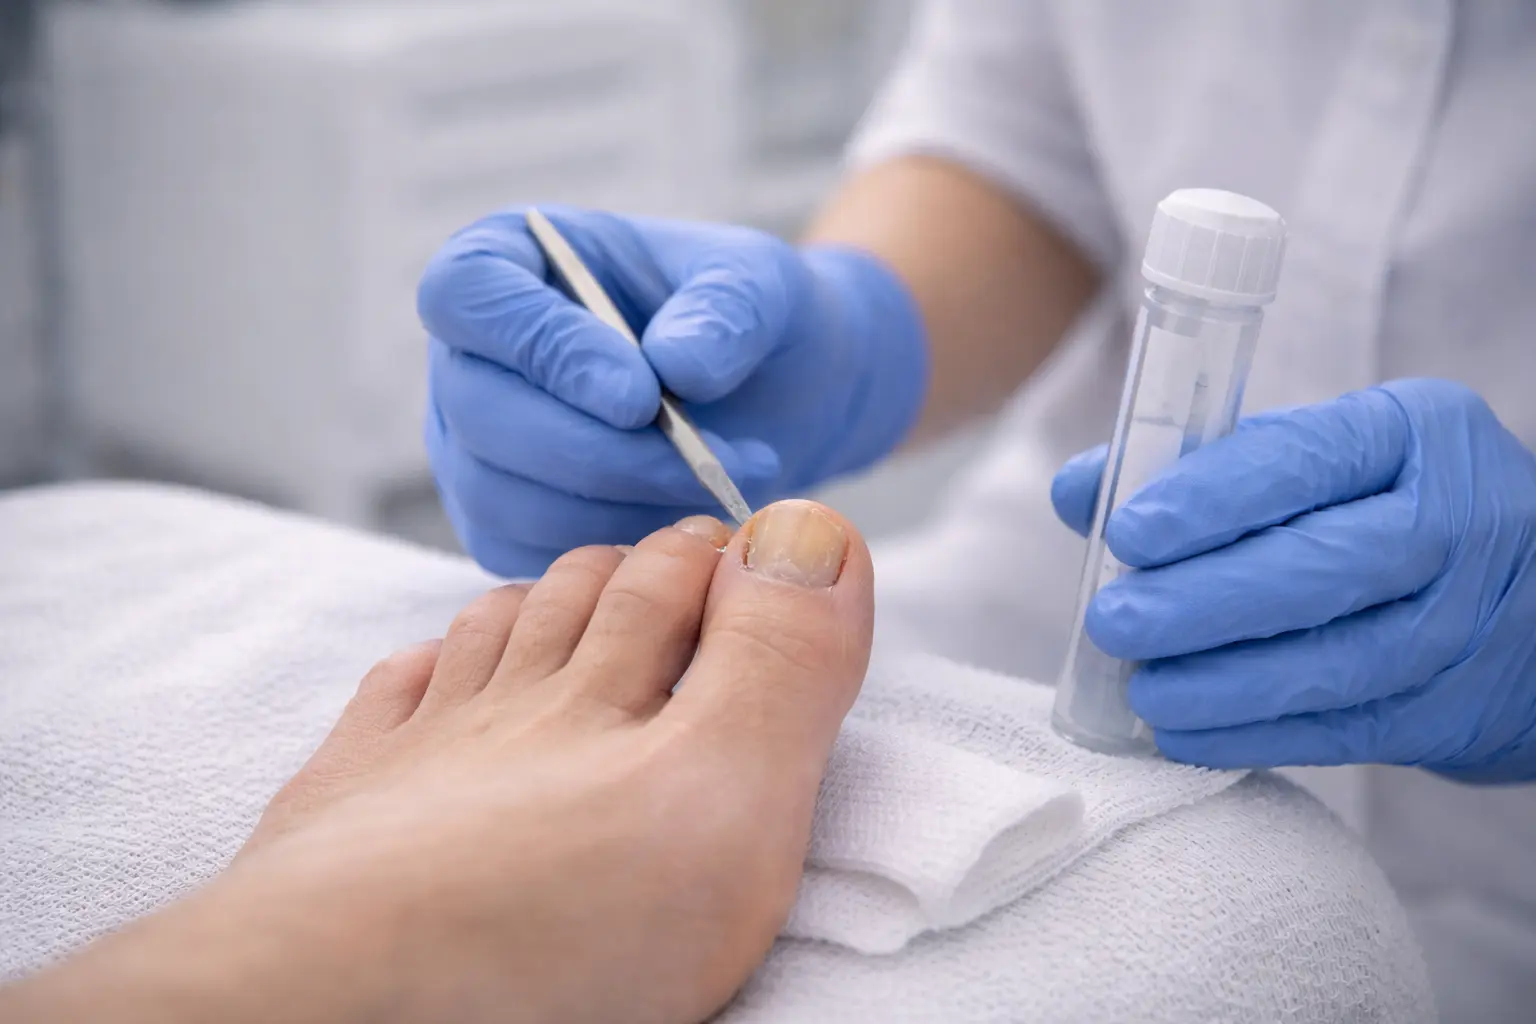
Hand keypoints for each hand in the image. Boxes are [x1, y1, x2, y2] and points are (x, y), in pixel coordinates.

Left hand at [2, 502, 874, 1023]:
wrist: (342, 1006)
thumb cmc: (546, 920)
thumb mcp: (723, 801)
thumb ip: (779, 667)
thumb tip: (812, 525)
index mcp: (610, 700)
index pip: (674, 583)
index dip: (723, 553)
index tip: (757, 547)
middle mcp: (514, 707)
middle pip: (582, 600)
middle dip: (641, 567)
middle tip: (682, 560)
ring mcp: (423, 753)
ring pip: (489, 638)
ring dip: (537, 603)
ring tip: (566, 599)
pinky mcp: (346, 809)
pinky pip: (386, 704)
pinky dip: (423, 670)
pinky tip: (430, 672)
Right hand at [418, 206, 927, 576]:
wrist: (768, 396)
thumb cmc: (745, 317)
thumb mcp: (758, 284)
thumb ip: (725, 308)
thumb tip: (675, 366)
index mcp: (505, 259)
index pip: (468, 294)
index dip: (544, 349)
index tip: (641, 395)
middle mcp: (468, 355)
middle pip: (480, 410)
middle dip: (600, 450)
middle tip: (704, 461)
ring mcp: (473, 444)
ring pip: (502, 495)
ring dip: (621, 503)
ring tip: (722, 485)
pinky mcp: (502, 521)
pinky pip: (532, 552)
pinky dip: (618, 544)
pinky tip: (688, 520)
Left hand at [1051, 379, 1535, 780]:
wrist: (1524, 599)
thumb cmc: (1378, 508)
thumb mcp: (1314, 461)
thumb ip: (1199, 469)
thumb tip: (1077, 491)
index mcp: (1412, 434)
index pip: (1304, 461)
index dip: (1211, 501)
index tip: (1128, 533)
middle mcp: (1454, 521)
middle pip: (1321, 568)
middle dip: (1203, 601)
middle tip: (1114, 621)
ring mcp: (1460, 622)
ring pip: (1335, 660)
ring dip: (1223, 683)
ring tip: (1141, 689)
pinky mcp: (1447, 709)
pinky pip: (1342, 730)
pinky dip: (1253, 736)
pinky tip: (1182, 735)